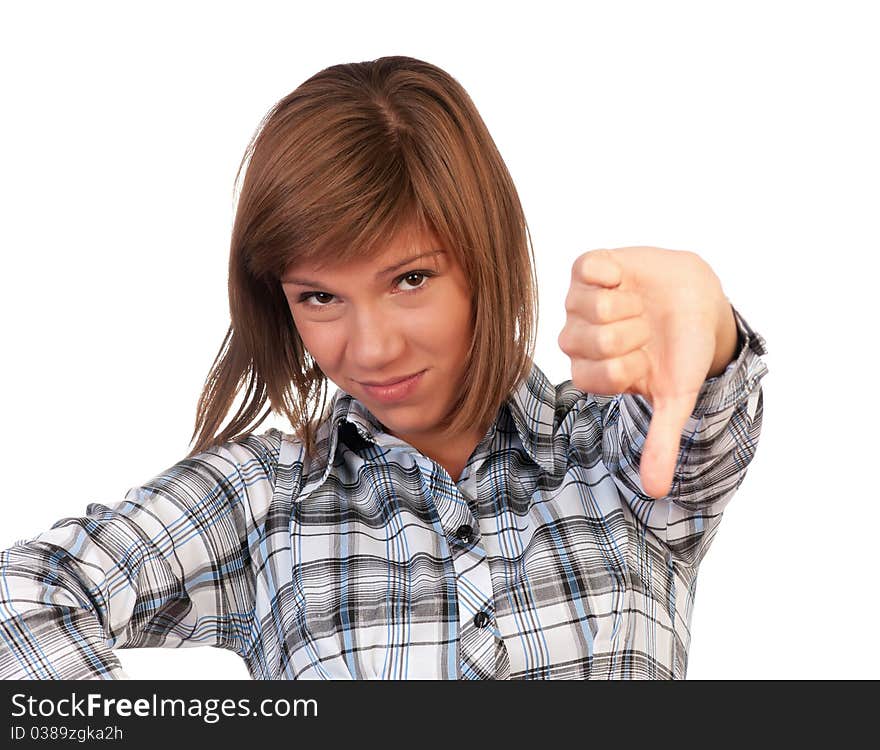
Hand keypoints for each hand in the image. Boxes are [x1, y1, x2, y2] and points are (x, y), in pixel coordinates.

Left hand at [558, 246, 730, 498]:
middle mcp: (578, 339)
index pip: (592, 376)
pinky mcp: (588, 268)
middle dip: (631, 334)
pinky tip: (625, 278)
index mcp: (590, 372)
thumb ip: (660, 441)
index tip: (645, 359)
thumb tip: (656, 493)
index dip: (628, 365)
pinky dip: (612, 272)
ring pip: (589, 306)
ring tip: (640, 305)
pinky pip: (586, 268)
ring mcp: (579, 302)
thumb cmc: (681, 351)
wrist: (697, 300)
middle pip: (588, 341)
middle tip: (646, 330)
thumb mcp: (674, 397)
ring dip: (627, 306)